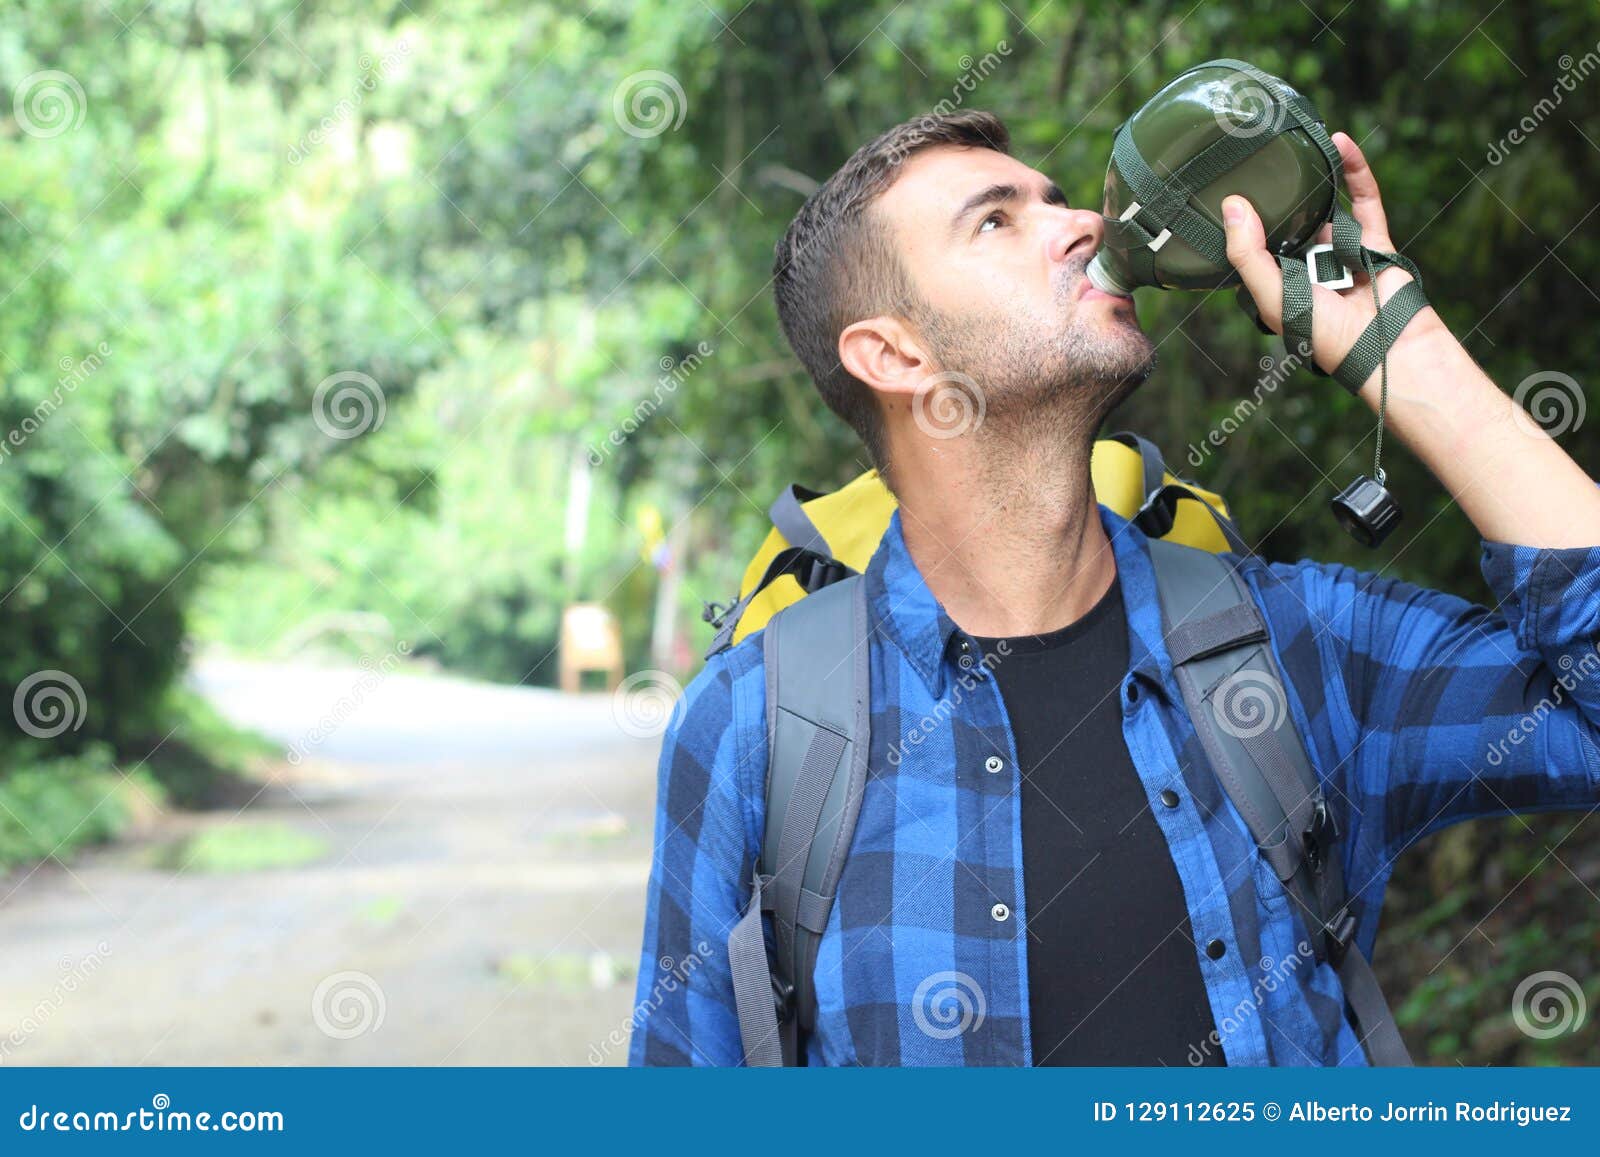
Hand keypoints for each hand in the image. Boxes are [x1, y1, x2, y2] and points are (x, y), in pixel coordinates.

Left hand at [1221, 131, 1447, 389]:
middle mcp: (1306, 268)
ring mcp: (1340, 252)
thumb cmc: (1323, 334)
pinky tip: (1338, 143)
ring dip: (1313, 177)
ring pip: (1323, 207)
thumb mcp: (1272, 296)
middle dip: (1275, 195)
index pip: (1251, 249)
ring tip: (1293, 141)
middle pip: (1287, 222)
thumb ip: (1248, 255)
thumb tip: (1232, 205)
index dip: (1238, 223)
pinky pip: (1363, 199)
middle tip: (1255, 154)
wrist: (1385, 346)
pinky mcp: (1373, 241)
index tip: (1220, 188)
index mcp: (1277, 285)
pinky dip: (1354, 170)